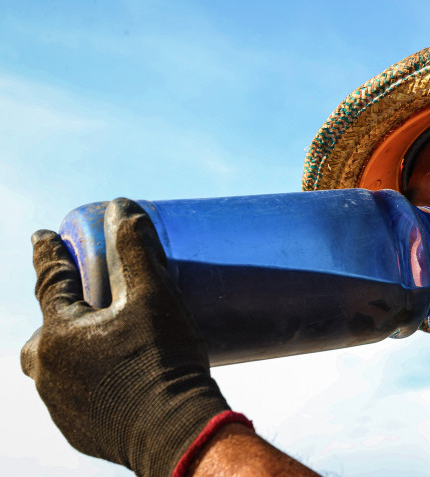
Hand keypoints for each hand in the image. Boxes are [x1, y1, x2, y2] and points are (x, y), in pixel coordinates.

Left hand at [21, 198, 229, 475]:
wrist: (176, 433)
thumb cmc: (163, 362)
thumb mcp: (154, 298)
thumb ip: (136, 250)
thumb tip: (122, 208)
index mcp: (58, 334)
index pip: (48, 281)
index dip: (47, 254)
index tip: (41, 236)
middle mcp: (48, 370)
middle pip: (46, 330)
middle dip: (61, 312)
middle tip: (88, 304)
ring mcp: (60, 404)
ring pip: (59, 365)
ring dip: (78, 348)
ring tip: (111, 341)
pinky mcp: (78, 429)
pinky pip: (76, 393)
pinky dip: (90, 379)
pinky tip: (118, 377)